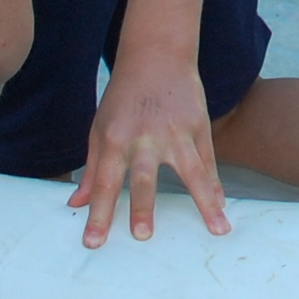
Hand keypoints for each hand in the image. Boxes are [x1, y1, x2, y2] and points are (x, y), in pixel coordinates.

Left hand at [70, 49, 228, 246]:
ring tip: (218, 228)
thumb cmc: (123, 96)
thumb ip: (91, 169)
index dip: (98, 214)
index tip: (93, 243)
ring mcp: (176, 131)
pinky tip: (222, 206)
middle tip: (142, 236)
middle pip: (143, 177)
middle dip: (142, 206)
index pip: (104, 183)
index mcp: (114, 138)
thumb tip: (77, 204)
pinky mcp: (198, 124)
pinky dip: (215, 184)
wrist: (156, 55)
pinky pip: (208, 160)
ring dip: (205, 201)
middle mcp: (144, 137)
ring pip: (192, 171)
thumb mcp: (100, 128)